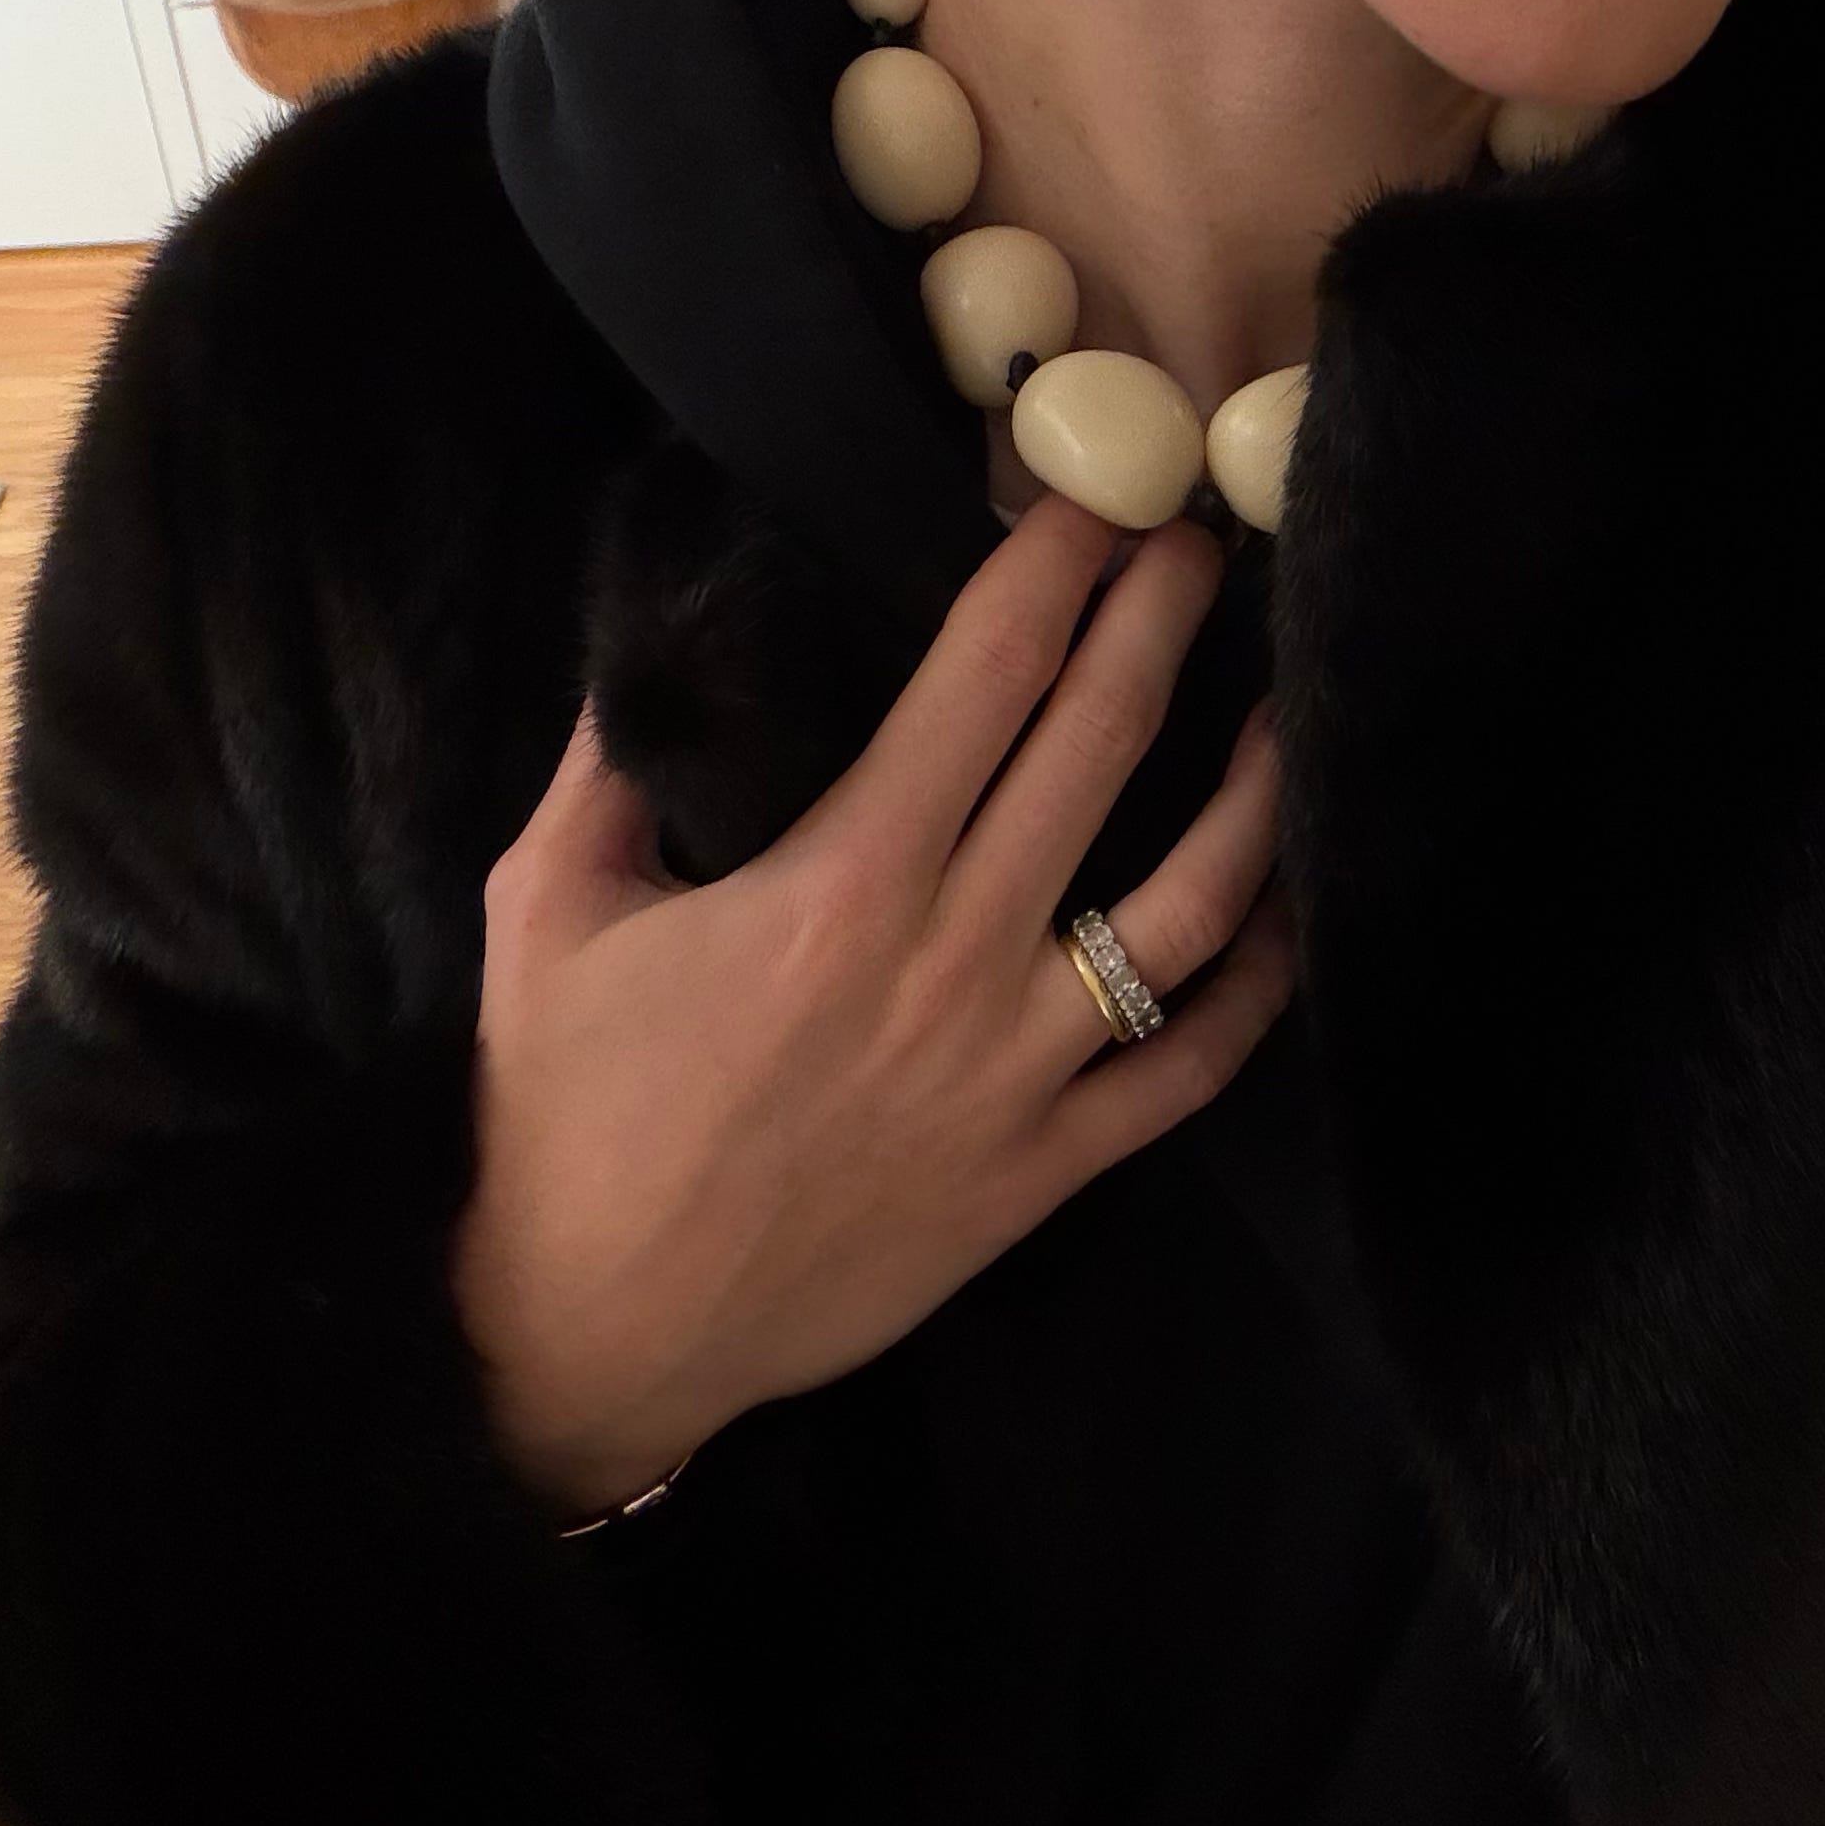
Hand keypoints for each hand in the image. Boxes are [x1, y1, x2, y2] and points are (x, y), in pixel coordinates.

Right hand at [453, 497, 1294, 1518]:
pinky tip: (1281, 913)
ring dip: (1248, 792)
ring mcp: (1017, 1073)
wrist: (589, 1327)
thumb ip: (607, 766)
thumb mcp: (544, 908)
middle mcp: (954, 959)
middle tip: (1196, 545)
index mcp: (842, 882)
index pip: (985, 679)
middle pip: (1097, 750)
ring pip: (1186, 907)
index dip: (1055, 570)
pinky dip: (1252, 988)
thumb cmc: (560, 1114)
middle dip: (1158, 624)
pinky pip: (1185, 1072)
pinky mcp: (1043, 1172)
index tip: (1097, 498)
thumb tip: (649, 645)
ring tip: (1280, 708)